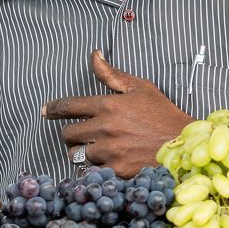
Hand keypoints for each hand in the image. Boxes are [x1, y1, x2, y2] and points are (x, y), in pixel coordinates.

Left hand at [41, 49, 190, 177]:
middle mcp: (104, 128)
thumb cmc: (163, 114)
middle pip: (68, 134)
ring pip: (78, 155)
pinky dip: (96, 170)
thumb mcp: (140, 88)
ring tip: (98, 150)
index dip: (53, 108)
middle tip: (81, 135)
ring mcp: (109, 152)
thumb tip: (95, 54)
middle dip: (71, 135)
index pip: (69, 106)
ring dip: (83, 153)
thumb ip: (112, 74)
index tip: (45, 111)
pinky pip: (92, 172)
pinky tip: (107, 165)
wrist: (183, 146)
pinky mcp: (116, 172)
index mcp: (108, 105)